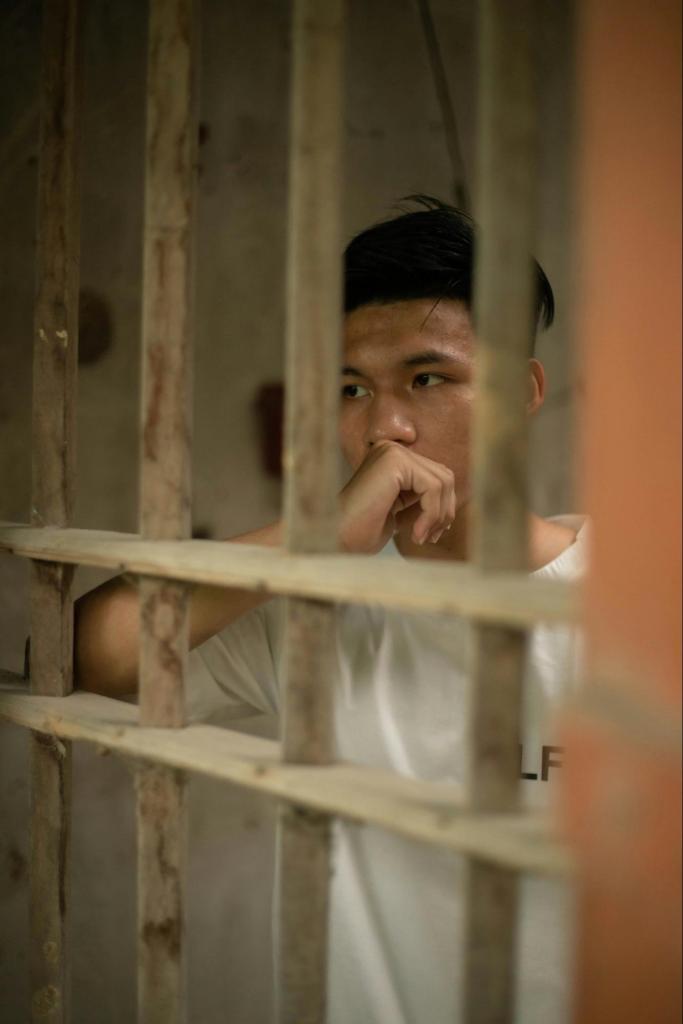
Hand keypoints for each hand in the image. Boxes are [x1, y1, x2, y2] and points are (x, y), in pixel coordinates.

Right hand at [339, 441, 456, 553]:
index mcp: (391, 458)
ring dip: (438, 515)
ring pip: (442, 481)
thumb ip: (421, 498)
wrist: (336, 540)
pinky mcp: (394, 462)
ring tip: (421, 537)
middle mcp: (391, 449)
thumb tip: (453, 499)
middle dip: (444, 510)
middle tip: (430, 537)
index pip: (436, 474)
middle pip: (444, 475)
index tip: (432, 532)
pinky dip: (431, 515)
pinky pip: (432, 487)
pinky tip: (416, 534)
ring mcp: (392, 452)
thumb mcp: (399, 510)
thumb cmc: (362, 531)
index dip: (442, 505)